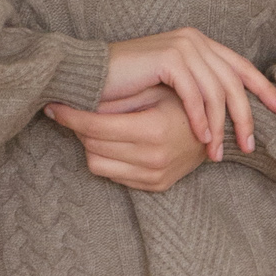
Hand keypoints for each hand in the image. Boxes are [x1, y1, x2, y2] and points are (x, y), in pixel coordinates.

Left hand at [45, 88, 207, 191]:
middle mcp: (153, 158)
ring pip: (97, 164)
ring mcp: (155, 176)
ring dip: (90, 144)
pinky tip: (111, 141)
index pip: (95, 127)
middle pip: (92, 146)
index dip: (71, 116)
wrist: (221, 128)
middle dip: (78, 128)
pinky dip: (107, 157)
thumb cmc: (186, 100)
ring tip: (94, 125)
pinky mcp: (156, 186)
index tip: (54, 105)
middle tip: (71, 110)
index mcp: (154, 129)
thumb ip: (121, 96)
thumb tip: (79, 93)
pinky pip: (114, 175)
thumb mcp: (157, 90)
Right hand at [100, 28, 275, 157]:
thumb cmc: (126, 88)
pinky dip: (199, 118)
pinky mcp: (169, 57)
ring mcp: (183, 45)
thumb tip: (230, 115)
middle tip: (248, 146)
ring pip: (217, 90)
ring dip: (220, 125)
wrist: (89, 77)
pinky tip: (200, 137)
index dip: (264, 88)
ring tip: (215, 153)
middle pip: (234, 81)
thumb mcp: (171, 90)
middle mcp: (195, 39)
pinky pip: (194, 93)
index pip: (241, 66)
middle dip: (245, 116)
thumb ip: (198, 91)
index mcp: (200, 43)